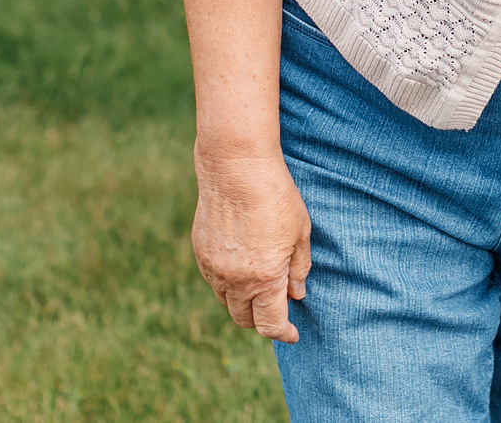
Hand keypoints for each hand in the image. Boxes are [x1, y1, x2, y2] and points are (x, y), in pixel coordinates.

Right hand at [193, 150, 312, 341]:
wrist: (236, 167)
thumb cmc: (275, 196)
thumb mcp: (300, 233)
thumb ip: (298, 269)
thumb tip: (297, 294)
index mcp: (264, 279)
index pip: (271, 324)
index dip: (284, 333)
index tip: (293, 333)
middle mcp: (235, 280)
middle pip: (245, 320)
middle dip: (263, 320)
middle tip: (278, 307)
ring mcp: (214, 269)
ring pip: (227, 302)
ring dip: (244, 302)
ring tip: (260, 284)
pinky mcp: (200, 254)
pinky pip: (214, 282)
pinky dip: (228, 284)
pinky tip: (242, 265)